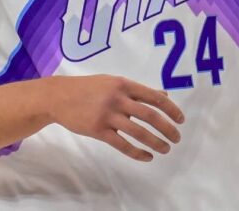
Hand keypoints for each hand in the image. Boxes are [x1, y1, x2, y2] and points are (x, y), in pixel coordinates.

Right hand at [48, 75, 183, 161]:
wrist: (58, 96)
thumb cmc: (88, 88)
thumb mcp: (113, 82)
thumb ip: (137, 90)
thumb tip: (163, 95)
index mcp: (124, 84)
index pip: (154, 97)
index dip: (170, 109)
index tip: (180, 120)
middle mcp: (118, 99)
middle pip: (150, 115)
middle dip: (167, 128)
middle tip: (177, 137)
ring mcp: (107, 115)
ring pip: (138, 132)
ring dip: (156, 142)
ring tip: (165, 149)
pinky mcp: (98, 130)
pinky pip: (122, 144)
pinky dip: (137, 152)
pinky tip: (147, 156)